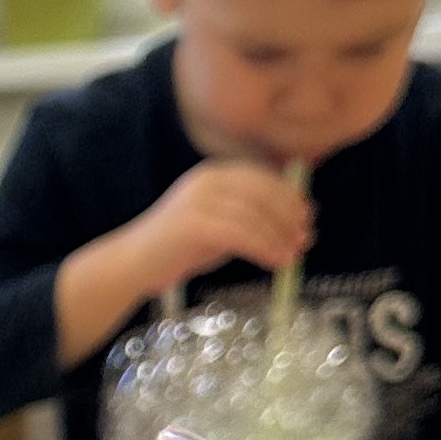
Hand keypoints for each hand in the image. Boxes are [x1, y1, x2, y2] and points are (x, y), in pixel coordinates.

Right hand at [132, 159, 314, 291]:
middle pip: (262, 192)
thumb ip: (250, 220)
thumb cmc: (178, 249)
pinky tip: (277, 262)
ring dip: (280, 236)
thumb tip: (294, 228)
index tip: (307, 216)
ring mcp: (198, 200)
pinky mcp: (193, 224)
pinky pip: (241, 234)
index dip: (288, 195)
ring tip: (294, 256)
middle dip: (288, 216)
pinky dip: (265, 248)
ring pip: (255, 215)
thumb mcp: (220, 226)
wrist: (133, 264)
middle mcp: (206, 181)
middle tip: (305, 238)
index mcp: (213, 174)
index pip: (261, 177)